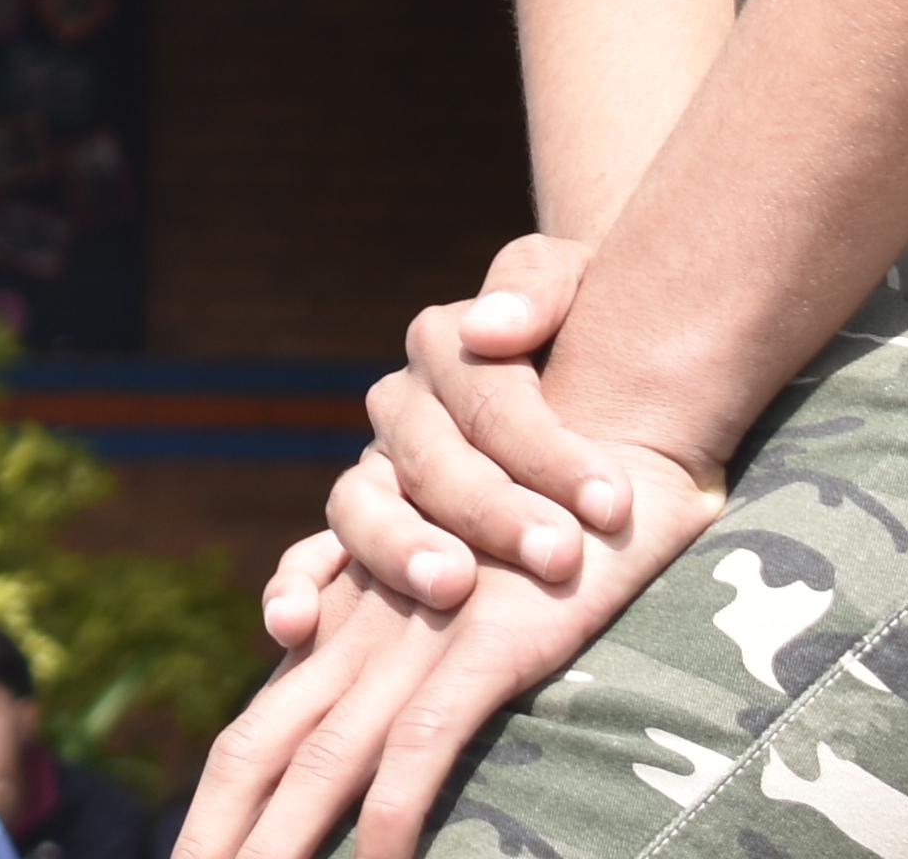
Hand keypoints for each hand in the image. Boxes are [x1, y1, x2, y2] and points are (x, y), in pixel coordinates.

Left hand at [180, 454, 716, 858]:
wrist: (607, 436)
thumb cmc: (541, 509)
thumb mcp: (453, 578)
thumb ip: (398, 632)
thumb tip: (378, 710)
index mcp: (345, 623)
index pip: (258, 727)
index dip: (219, 801)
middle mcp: (360, 628)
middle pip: (260, 748)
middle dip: (220, 835)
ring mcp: (413, 633)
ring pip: (323, 757)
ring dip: (282, 842)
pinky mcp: (482, 637)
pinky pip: (422, 738)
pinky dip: (393, 809)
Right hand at [329, 242, 653, 607]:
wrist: (592, 377)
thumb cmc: (595, 334)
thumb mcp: (580, 282)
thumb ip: (536, 287)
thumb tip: (490, 328)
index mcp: (445, 343)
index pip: (489, 397)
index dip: (550, 450)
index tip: (614, 504)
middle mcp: (400, 408)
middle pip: (431, 459)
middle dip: (496, 511)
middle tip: (557, 554)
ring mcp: (375, 475)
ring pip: (362, 507)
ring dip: (400, 550)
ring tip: (450, 588)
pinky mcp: (361, 536)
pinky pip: (311, 558)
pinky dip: (293, 588)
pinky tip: (293, 626)